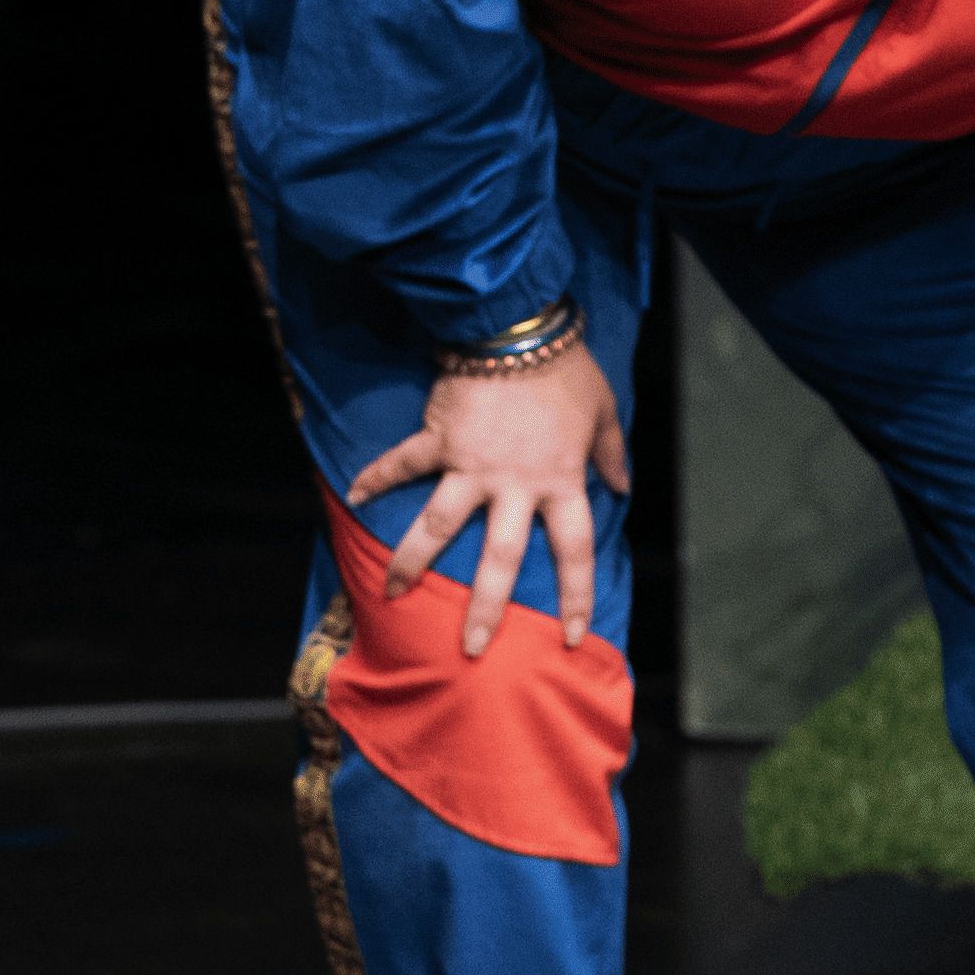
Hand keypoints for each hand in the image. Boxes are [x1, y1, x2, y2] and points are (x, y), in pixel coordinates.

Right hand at [345, 346, 629, 656]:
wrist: (520, 327)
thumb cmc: (567, 369)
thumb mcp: (603, 411)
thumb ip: (612, 453)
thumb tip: (623, 486)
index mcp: (561, 482)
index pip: (574, 551)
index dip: (575, 596)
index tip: (570, 636)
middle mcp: (515, 485)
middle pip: (499, 559)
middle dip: (485, 608)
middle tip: (470, 648)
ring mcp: (472, 465)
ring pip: (439, 525)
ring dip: (413, 561)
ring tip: (393, 594)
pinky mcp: (439, 438)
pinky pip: (403, 462)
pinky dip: (375, 476)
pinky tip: (351, 495)